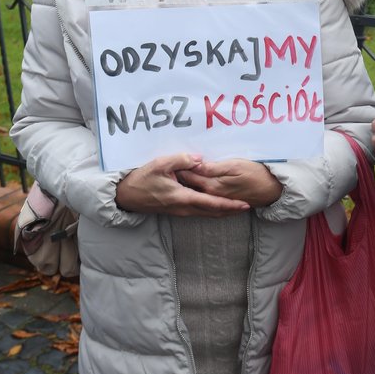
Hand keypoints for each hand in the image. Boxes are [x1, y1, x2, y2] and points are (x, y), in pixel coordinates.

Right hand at [115, 153, 252, 216]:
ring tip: (237, 206)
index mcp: (183, 197)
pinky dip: (212, 209)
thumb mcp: (160, 164)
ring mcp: (181, 211)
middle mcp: (184, 208)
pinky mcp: (177, 210)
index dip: (229, 205)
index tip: (244, 205)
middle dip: (231, 210)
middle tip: (247, 206)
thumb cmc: (142, 179)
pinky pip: (199, 211)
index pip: (212, 203)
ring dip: (223, 211)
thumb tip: (200, 159)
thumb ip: (181, 160)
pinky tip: (218, 205)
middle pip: (213, 212)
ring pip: (207, 213)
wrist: (127, 195)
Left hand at [178, 158, 281, 207]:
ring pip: (194, 192)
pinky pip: (203, 197)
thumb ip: (213, 168)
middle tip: (169, 166)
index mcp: (211, 185)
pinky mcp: (221, 200)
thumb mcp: (234, 166)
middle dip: (179, 176)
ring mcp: (216, 199)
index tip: (170, 159)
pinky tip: (192, 187)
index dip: (179, 166)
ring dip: (186, 185)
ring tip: (175, 176)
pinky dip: (195, 192)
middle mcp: (211, 195)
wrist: (271, 189)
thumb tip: (195, 164)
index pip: (188, 175)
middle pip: (189, 185)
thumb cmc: (254, 174)